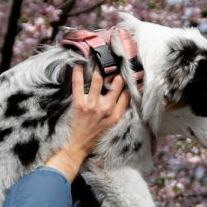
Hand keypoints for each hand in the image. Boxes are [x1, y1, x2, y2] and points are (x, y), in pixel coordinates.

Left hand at [44, 65, 130, 180]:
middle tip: (114, 63)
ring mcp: (92, 105)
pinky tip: (79, 65)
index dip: (128, 84)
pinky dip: (78, 73)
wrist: (78, 146)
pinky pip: (78, 84)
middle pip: (116, 84)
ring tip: (98, 60)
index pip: (126, 95)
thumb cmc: (95, 137)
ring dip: (99, 68)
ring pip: (98, 80)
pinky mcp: (79, 104)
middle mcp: (106, 109)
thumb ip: (118, 112)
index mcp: (116, 115)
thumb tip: (124, 97)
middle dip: (116, 72)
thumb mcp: (112, 127)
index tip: (127, 75)